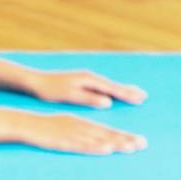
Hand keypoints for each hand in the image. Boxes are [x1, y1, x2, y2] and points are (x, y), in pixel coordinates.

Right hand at [14, 112, 145, 155]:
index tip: (140, 140)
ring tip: (132, 147)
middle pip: (107, 134)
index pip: (107, 130)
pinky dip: (96, 148)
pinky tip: (107, 149)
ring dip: (116, 143)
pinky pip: (83, 146)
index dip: (124, 135)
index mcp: (82, 122)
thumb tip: (94, 142)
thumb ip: (81, 133)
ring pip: (98, 139)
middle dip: (126, 139)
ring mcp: (73, 134)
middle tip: (144, 144)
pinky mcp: (64, 142)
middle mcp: (81, 126)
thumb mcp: (66, 126)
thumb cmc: (45, 128)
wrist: (25, 123)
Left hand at [23, 69, 147, 110]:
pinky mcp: (82, 83)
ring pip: (109, 85)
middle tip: (144, 96)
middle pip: (114, 85)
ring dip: (122, 89)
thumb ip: (89, 99)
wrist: (36, 81)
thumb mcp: (70, 96)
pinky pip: (102, 87)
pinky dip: (112, 90)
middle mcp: (90, 78)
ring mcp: (86, 79)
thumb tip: (108, 102)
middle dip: (129, 90)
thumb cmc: (51, 90)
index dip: (127, 94)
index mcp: (89, 81)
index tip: (140, 98)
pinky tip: (113, 93)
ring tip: (135, 93)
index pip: (112, 89)